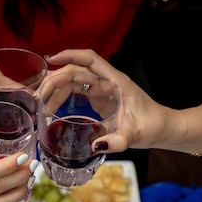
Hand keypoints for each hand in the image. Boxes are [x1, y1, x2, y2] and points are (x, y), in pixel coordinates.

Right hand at [45, 49, 176, 152]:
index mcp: (116, 81)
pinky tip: (51, 106)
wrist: (162, 129)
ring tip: (40, 103)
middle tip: (38, 96)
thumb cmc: (152, 126)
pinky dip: (63, 96)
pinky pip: (78, 92)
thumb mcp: (135, 135)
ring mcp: (103, 89)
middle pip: (76, 71)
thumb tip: (95, 145)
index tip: (51, 59)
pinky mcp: (100, 98)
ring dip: (56, 89)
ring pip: (74, 81)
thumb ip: (117, 141)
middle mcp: (108, 81)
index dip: (70, 55)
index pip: (91, 60)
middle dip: (55, 79)